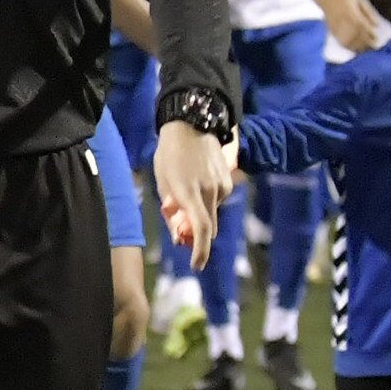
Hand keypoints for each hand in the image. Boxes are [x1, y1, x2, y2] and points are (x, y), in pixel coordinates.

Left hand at [153, 123, 235, 267]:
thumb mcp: (162, 183)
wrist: (192, 124)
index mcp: (188, 191)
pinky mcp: (228, 180)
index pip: (201, 228)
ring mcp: (222, 185)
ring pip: (212, 213)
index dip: (200, 250)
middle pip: (209, 227)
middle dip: (196, 236)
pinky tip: (196, 183)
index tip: (196, 265)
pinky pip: (217, 200)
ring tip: (184, 195)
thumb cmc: (169, 155)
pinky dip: (206, 202)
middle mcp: (209, 190)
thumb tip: (180, 235)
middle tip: (181, 232)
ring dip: (200, 214)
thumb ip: (171, 210)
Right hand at [325, 3, 387, 54]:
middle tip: (373, 47)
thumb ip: (369, 13)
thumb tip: (377, 25)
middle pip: (358, 39)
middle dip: (366, 44)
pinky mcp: (332, 31)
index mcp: (355, 16)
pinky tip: (353, 48)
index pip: (365, 31)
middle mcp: (346, 25)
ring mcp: (338, 29)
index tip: (377, 40)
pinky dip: (348, 46)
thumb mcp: (361, 1)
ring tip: (364, 49)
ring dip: (358, 47)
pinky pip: (341, 42)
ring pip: (350, 43)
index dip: (372, 37)